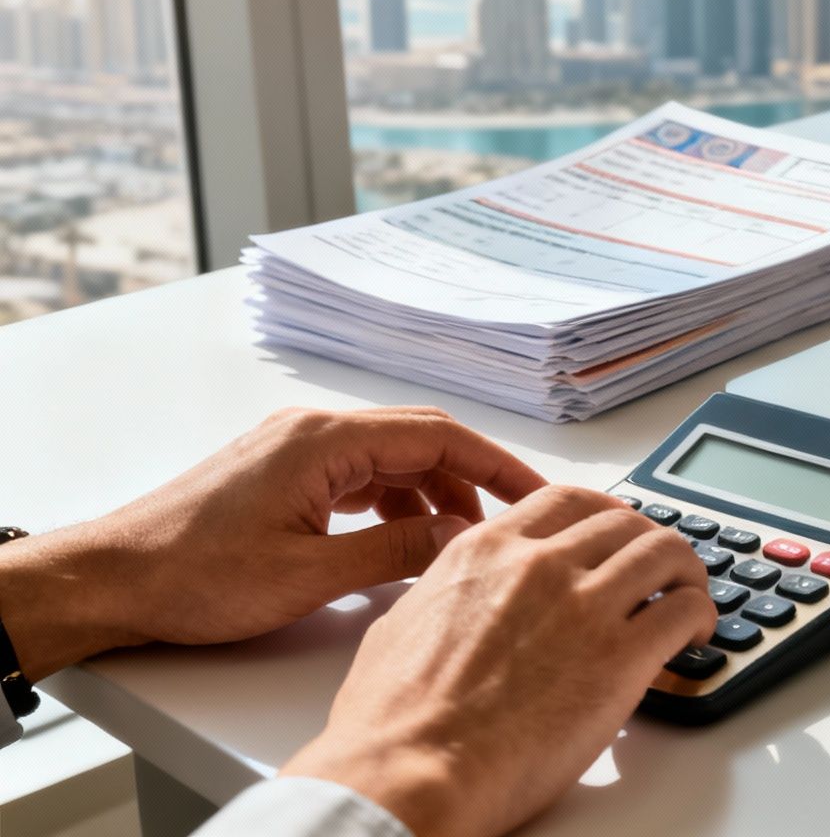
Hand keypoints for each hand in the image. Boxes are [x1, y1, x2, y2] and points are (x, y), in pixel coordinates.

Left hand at [0, 406, 546, 679]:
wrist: (110, 579)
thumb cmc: (193, 576)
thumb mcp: (310, 575)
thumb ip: (396, 552)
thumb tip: (461, 538)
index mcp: (323, 440)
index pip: (437, 434)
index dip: (497, 464)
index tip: (538, 494)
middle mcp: (311, 430)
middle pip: (419, 439)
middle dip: (472, 479)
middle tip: (514, 521)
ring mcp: (293, 449)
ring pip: (389, 458)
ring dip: (431, 493)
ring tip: (459, 543)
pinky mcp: (280, 473)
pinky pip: (357, 474)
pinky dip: (392, 502)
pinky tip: (401, 541)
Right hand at [283, 485, 716, 836]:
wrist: (410, 772)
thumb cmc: (394, 720)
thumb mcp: (405, 622)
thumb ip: (448, 590)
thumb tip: (463, 587)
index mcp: (488, 550)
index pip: (568, 500)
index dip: (604, 514)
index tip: (617, 532)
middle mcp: (540, 564)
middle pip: (624, 523)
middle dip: (647, 542)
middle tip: (659, 569)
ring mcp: (584, 605)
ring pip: (665, 553)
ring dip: (685, 571)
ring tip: (689, 597)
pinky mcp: (620, 656)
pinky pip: (683, 610)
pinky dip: (699, 614)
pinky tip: (695, 634)